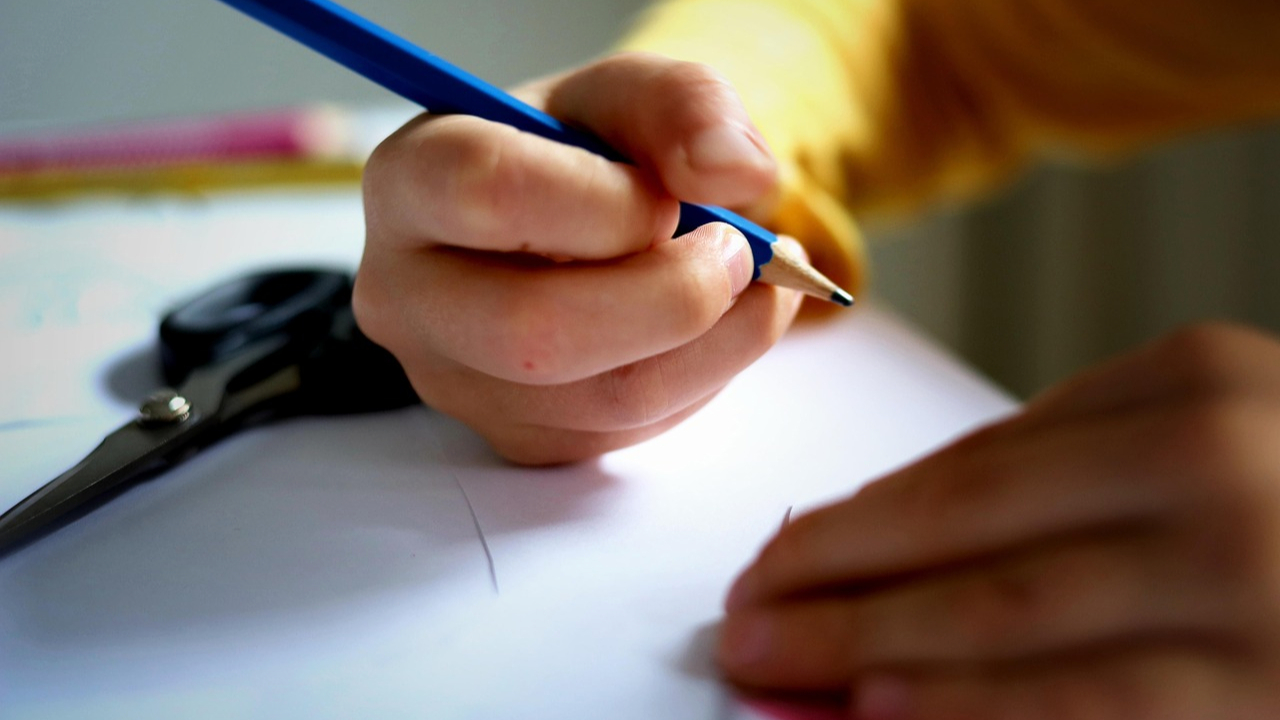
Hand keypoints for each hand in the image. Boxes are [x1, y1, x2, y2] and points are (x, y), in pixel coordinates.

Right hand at [354, 53, 801, 464]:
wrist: (551, 226)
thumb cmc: (574, 154)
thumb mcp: (621, 95)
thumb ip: (683, 104)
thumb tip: (741, 174)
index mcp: (410, 182)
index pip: (489, 192)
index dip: (607, 201)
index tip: (671, 197)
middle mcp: (409, 297)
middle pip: (534, 333)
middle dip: (673, 296)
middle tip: (740, 253)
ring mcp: (458, 383)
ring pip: (602, 400)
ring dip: (716, 344)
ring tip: (757, 283)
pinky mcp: (519, 438)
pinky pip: (630, 429)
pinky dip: (704, 376)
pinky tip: (718, 325)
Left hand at [719, 323, 1279, 718]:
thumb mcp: (1185, 443)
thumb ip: (1042, 477)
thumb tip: (850, 535)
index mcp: (1190, 385)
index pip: (975, 463)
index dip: (856, 519)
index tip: (772, 558)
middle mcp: (1224, 466)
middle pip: (974, 534)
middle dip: (837, 585)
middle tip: (743, 619)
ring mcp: (1255, 580)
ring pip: (1014, 618)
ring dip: (874, 650)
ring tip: (776, 668)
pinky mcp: (1269, 693)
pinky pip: (1095, 706)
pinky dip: (981, 715)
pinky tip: (886, 717)